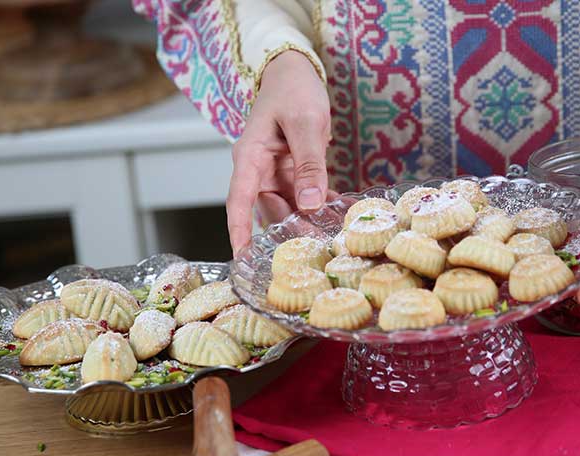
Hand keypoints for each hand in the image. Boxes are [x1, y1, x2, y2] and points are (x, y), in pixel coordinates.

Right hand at [227, 51, 332, 254]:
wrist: (295, 72)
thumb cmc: (294, 90)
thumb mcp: (306, 123)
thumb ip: (309, 164)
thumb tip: (309, 204)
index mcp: (250, 157)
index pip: (238, 200)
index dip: (239, 231)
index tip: (241, 258)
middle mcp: (258, 170)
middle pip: (269, 210)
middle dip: (289, 232)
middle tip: (316, 250)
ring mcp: (275, 173)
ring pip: (289, 207)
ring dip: (309, 221)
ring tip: (333, 237)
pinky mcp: (292, 173)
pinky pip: (304, 196)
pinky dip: (321, 205)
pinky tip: (341, 214)